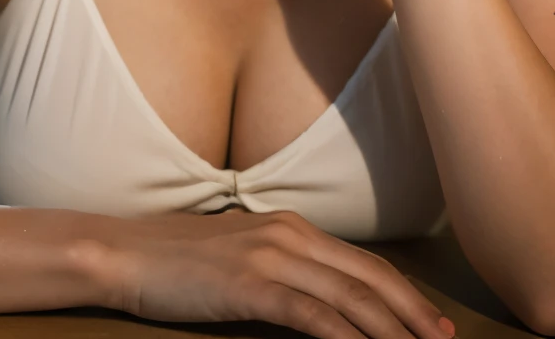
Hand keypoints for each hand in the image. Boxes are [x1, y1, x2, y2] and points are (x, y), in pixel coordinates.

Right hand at [100, 209, 455, 338]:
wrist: (121, 253)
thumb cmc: (174, 263)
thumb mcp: (238, 257)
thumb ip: (280, 271)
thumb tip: (317, 304)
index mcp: (291, 227)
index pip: (364, 264)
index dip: (405, 295)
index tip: (433, 324)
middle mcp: (290, 234)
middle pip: (370, 279)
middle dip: (414, 314)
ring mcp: (270, 256)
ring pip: (350, 298)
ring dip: (392, 331)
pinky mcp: (250, 284)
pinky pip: (313, 314)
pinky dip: (347, 337)